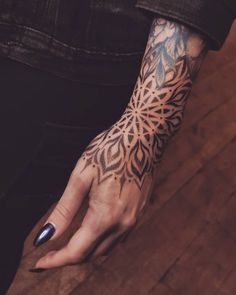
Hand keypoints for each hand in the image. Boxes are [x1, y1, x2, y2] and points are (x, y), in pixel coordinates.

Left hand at [33, 118, 155, 269]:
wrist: (141, 138)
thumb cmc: (109, 152)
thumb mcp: (80, 177)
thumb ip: (64, 211)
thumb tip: (46, 236)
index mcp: (105, 216)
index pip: (76, 252)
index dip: (55, 261)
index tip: (39, 263)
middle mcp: (123, 224)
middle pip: (91, 255)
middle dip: (68, 258)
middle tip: (50, 252)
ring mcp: (134, 220)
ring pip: (106, 250)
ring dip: (85, 252)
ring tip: (68, 244)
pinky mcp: (139, 213)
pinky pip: (118, 239)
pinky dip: (101, 242)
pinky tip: (92, 232)